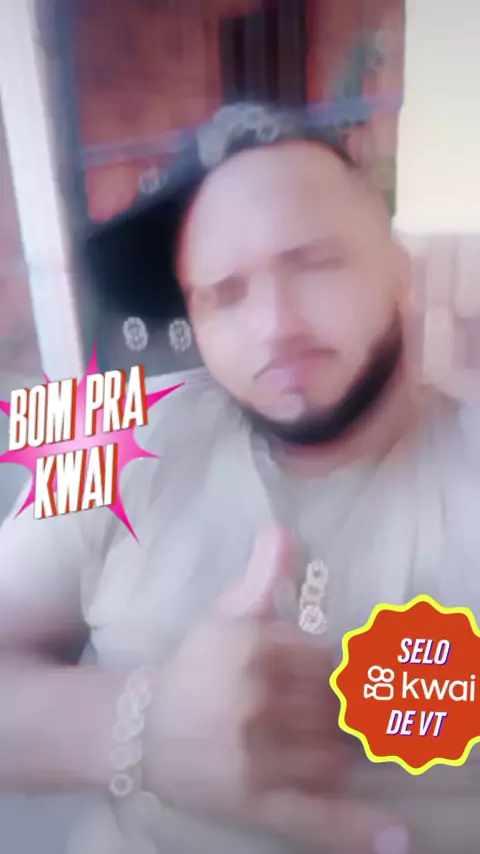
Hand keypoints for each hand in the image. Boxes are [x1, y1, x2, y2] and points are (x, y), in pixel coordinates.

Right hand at [145, 525, 409, 853]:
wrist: (138, 730)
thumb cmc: (191, 667)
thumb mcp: (223, 615)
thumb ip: (259, 577)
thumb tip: (282, 531)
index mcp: (254, 647)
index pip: (333, 661)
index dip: (344, 674)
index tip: (351, 679)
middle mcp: (257, 698)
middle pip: (338, 708)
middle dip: (342, 713)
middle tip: (327, 713)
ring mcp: (255, 753)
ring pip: (335, 754)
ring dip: (338, 752)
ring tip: (313, 741)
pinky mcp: (252, 800)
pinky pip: (314, 815)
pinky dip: (355, 828)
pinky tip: (394, 836)